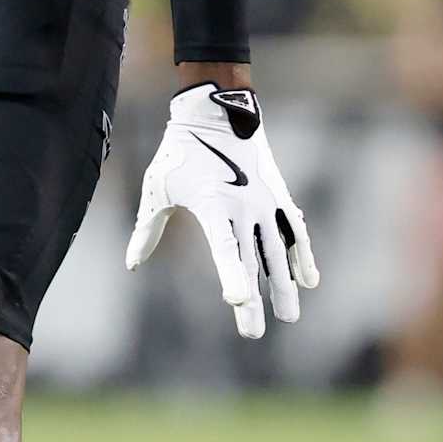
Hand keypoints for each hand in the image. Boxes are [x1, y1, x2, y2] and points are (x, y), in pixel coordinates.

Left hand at [126, 84, 317, 338]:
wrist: (215, 108)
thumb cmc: (180, 150)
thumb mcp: (157, 188)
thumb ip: (147, 229)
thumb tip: (132, 264)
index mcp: (213, 205)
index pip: (225, 248)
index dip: (232, 275)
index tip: (237, 301)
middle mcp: (243, 206)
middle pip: (252, 261)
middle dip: (255, 299)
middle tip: (252, 333)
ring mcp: (263, 200)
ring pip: (278, 250)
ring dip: (284, 283)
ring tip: (290, 315)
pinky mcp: (276, 194)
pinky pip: (293, 229)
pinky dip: (302, 253)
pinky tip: (310, 278)